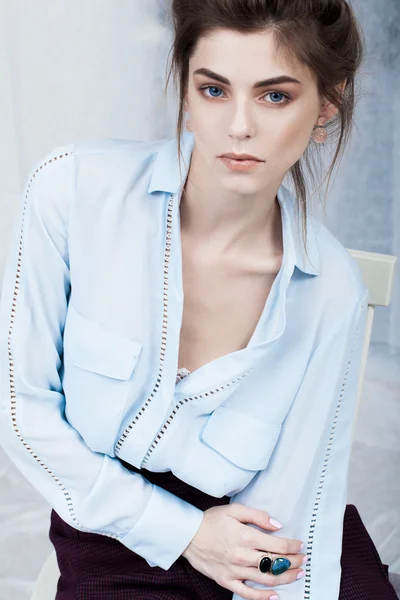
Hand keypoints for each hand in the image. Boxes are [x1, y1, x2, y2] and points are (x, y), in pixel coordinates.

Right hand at [182, 502, 305, 599]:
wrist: (187, 534)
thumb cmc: (211, 520)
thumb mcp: (234, 510)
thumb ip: (257, 516)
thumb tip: (278, 525)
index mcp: (245, 537)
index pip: (277, 545)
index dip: (292, 546)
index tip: (301, 545)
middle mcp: (242, 556)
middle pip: (275, 563)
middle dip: (293, 562)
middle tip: (304, 560)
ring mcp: (234, 571)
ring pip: (266, 579)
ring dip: (285, 578)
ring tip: (297, 574)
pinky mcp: (226, 581)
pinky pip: (247, 593)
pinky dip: (263, 597)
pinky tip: (276, 596)